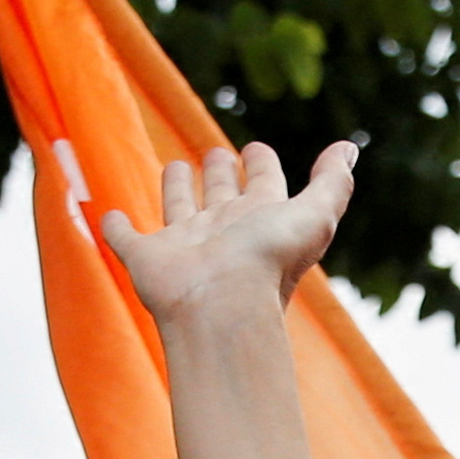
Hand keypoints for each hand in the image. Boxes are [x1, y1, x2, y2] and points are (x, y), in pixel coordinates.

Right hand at [77, 136, 358, 332]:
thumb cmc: (268, 263)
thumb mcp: (316, 216)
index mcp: (260, 220)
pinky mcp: (146, 259)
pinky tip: (111, 217)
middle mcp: (223, 231)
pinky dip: (116, 228)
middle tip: (218, 154)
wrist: (221, 308)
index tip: (256, 149)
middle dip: (220, 172)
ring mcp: (184, 246)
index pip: (263, 184)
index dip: (262, 165)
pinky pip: (125, 239)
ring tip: (175, 167)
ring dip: (176, 188)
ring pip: (179, 208)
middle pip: (221, 195)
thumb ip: (333, 183)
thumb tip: (348, 150)